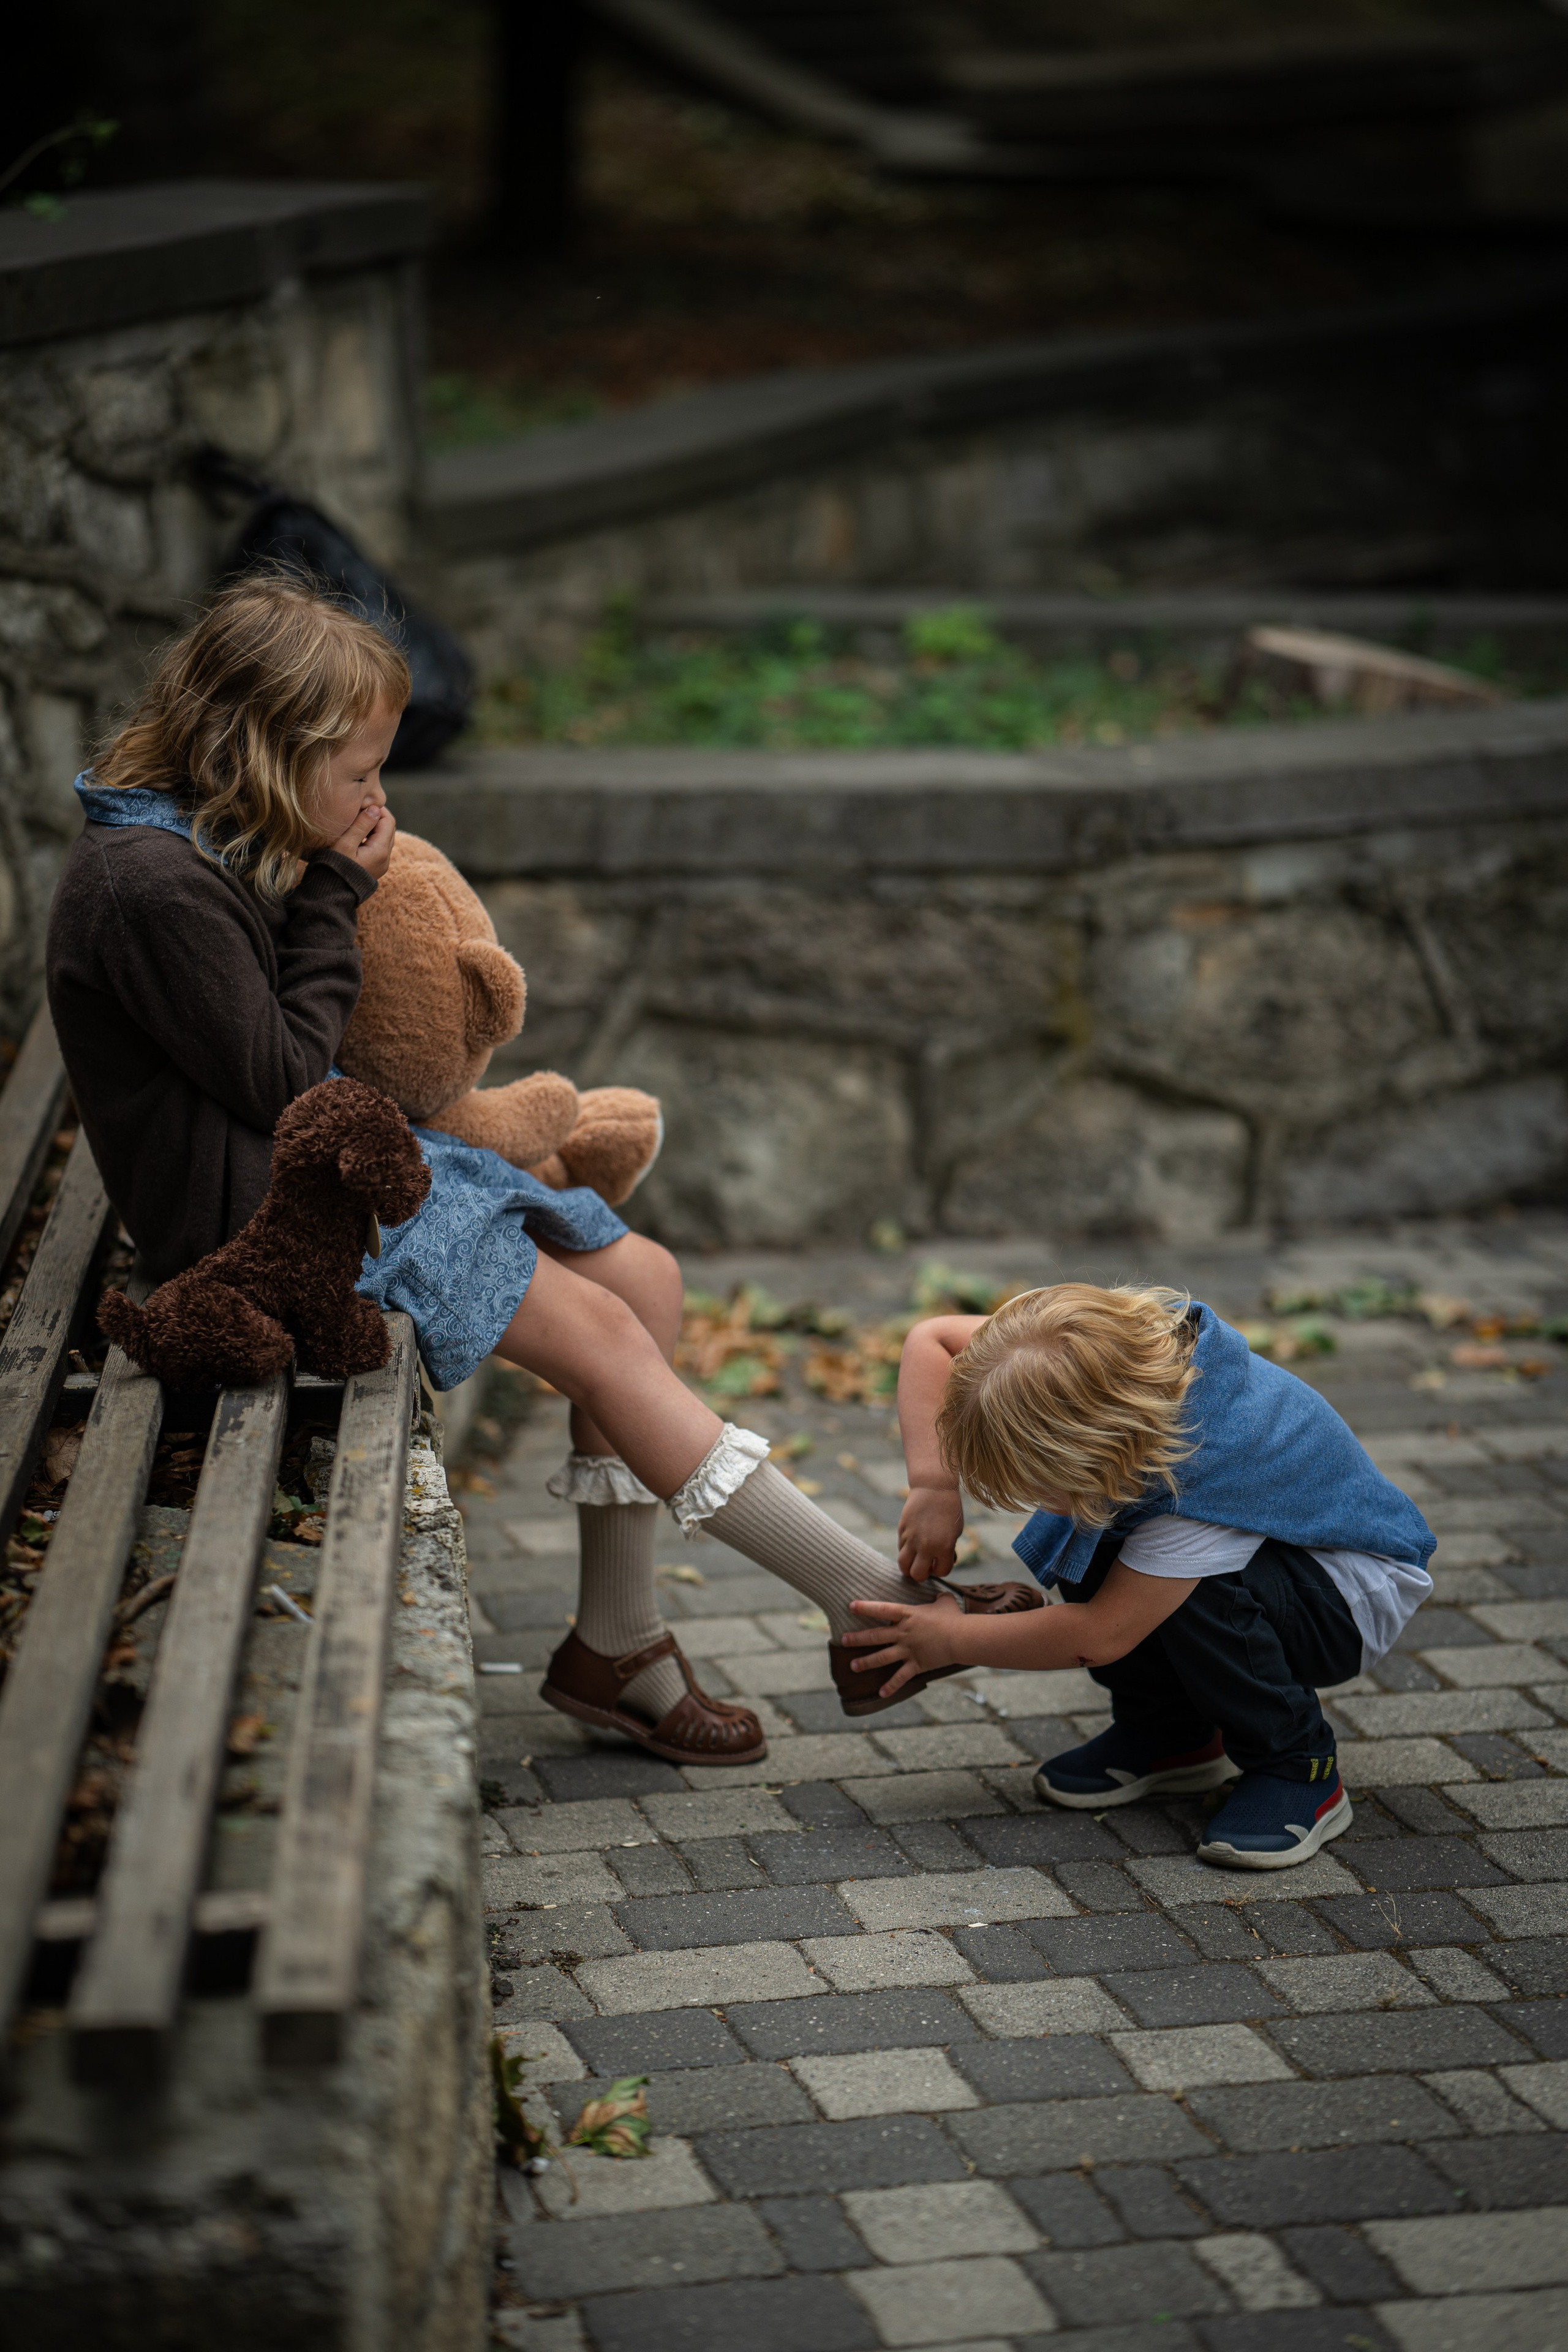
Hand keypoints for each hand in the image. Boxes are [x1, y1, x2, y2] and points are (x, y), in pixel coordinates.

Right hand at [328, 799, 395, 881]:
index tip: (361, 805)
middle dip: (376, 817)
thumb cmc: (333, 867)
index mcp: (380, 851)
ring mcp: (381, 865)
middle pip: (388, 829)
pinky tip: (355, 837)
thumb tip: (375, 808)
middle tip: (357, 812)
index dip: (377, 809)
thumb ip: (361, 825)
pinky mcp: (375, 868)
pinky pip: (378, 847)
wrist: (330, 894)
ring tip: (354, 823)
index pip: (388, 821)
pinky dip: (370, 838)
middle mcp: (385, 859)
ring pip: (384, 838)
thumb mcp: (345, 844)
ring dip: (373, 828)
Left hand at [843, 1591, 963, 1697]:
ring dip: (866, 1662)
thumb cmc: (953, 1618)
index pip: (882, 1609)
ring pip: (882, 1657)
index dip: (865, 1607)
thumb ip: (938, 1597)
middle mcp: (903, 1633)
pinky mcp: (916, 1664)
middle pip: (875, 1636)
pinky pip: (900, 1677)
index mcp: (907, 1615)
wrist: (961, 1638)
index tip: (850, 1606)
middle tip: (843, 1640)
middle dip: (857, 1639)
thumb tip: (940, 1594)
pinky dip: (891, 1686)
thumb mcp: (944, 1602)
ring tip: (853, 1666)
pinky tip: (881, 1694)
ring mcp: (908, 1650)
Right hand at [898, 1484, 963, 1580]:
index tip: (941, 1562)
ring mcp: (911, 1539)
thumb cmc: (949, 1510)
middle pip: (918, 1575)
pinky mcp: (902, 1531)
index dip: (941, 1569)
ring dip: (909, 1567)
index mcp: (944, 1547)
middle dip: (922, 1574)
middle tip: (926, 1565)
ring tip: (915, 1561)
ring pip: (903, 1565)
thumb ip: (946, 1550)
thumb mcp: (955, 1532)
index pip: (941, 1572)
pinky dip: (906, 1552)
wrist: (934, 1488)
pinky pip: (900, 1549)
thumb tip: (936, 1564)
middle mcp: (926, 1545)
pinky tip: (913, 1544)